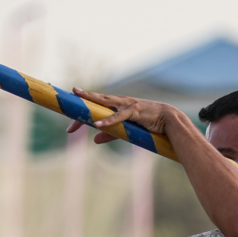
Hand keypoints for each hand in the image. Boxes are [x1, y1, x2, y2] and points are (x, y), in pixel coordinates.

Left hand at [64, 87, 182, 144]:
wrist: (169, 121)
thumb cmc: (148, 123)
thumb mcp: (126, 130)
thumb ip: (110, 134)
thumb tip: (94, 139)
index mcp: (117, 105)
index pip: (96, 108)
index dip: (82, 115)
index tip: (70, 127)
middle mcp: (120, 102)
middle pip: (97, 101)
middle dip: (83, 101)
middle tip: (69, 101)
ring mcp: (127, 105)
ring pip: (106, 101)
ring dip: (92, 99)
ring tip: (79, 97)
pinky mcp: (135, 111)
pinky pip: (119, 117)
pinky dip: (108, 121)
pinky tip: (97, 124)